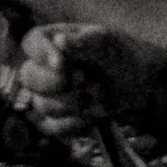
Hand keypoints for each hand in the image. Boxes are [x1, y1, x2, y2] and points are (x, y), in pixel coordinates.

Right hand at [20, 23, 139, 138]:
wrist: (138, 84)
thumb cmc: (120, 55)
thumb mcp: (107, 43)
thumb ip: (85, 41)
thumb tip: (59, 40)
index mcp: (51, 40)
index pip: (31, 43)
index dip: (41, 55)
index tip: (62, 65)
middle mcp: (44, 66)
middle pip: (28, 77)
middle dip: (58, 84)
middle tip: (86, 80)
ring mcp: (48, 94)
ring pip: (40, 105)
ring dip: (72, 104)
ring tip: (97, 96)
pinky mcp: (57, 118)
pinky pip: (50, 127)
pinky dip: (73, 125)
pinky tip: (92, 116)